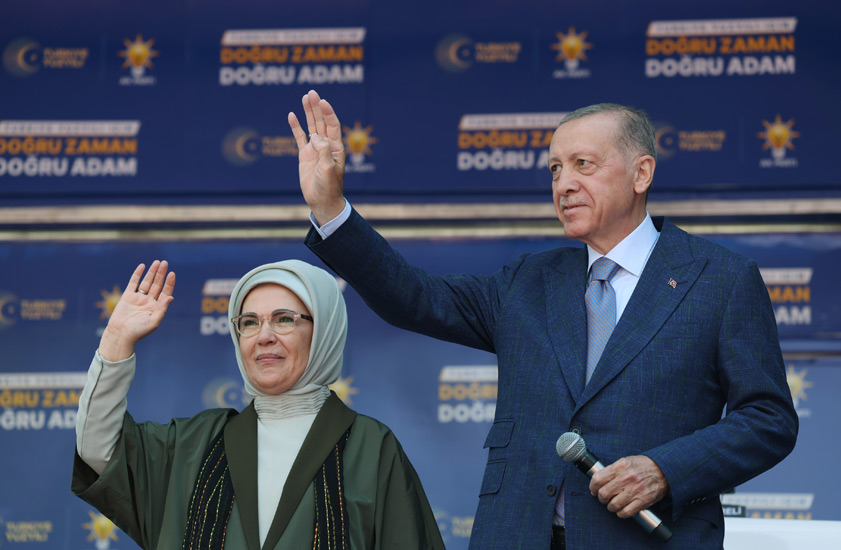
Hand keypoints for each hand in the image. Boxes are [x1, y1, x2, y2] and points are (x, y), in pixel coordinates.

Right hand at [98, 260, 175, 361]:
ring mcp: (138, 298)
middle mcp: (149, 301)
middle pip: (157, 285)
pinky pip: (133, 283)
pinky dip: (138, 274)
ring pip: (147, 282)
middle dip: (161, 274)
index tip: (172, 274)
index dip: (169, 283)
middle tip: (165, 263)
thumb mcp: (154, 321)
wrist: (120, 334)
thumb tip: (171, 297)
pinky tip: (142, 266)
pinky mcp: (127, 296)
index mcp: (156, 307)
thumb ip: (162, 309)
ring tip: (157, 262)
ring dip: (152, 272)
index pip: (165, 292)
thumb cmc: (138, 331)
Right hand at [288, 89, 345, 223]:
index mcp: (336, 147)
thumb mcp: (329, 169)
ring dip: (308, 112)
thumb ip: (323, 151)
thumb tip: (314, 136)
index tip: (322, 101)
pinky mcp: (305, 155)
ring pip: (311, 126)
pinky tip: (292, 115)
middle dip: (317, 107)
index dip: (328, 112)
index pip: (332, 125)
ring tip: (304, 97)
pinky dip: (295, 127)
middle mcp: (326, 145)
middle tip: (311, 92)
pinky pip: (299, 137)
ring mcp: (315, 149)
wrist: (322, 200)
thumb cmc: (330, 186)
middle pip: (321, 122)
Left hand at [589, 455, 668, 518]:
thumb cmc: (643, 465)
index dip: (592, 487)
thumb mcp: (626, 461)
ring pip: (613, 505)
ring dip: (610, 507)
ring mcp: (635, 490)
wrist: (664, 469)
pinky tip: (621, 510)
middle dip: (601, 498)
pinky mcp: (643, 501)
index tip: (593, 490)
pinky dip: (621, 513)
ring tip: (612, 504)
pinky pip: (626, 512)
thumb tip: (598, 481)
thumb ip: (612, 470)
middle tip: (604, 497)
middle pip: (604, 494)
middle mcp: (627, 478)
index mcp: (620, 466)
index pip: (598, 479)